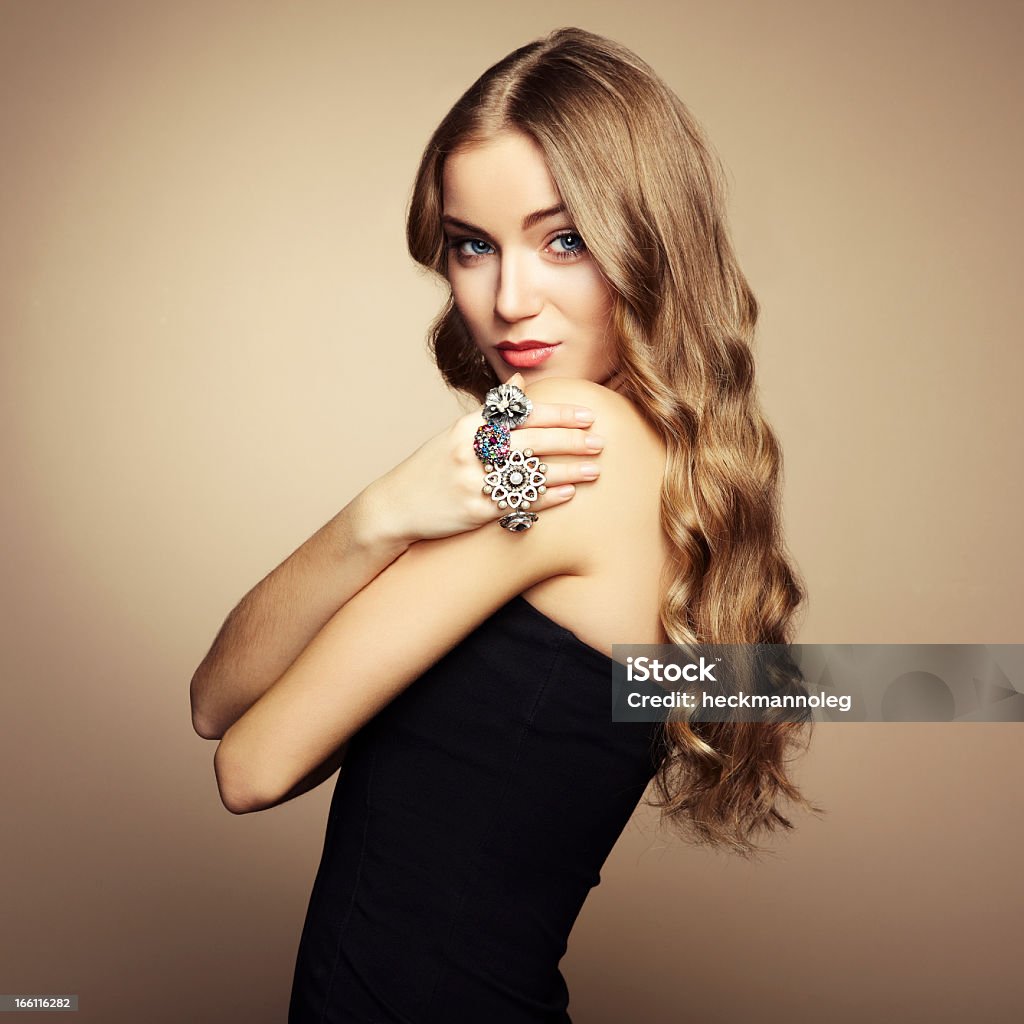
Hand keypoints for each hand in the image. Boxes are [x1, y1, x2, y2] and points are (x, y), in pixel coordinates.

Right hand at [368, 373, 604, 543]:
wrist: (395, 507)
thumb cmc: (434, 468)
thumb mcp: (456, 433)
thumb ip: (492, 412)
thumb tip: (521, 382)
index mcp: (468, 426)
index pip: (522, 414)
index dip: (558, 414)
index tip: (587, 414)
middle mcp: (469, 450)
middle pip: (531, 440)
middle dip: (570, 440)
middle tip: (600, 441)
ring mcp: (471, 481)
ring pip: (529, 472)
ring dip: (567, 470)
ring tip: (595, 470)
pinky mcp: (474, 511)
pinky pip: (518, 502)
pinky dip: (546, 497)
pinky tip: (569, 494)